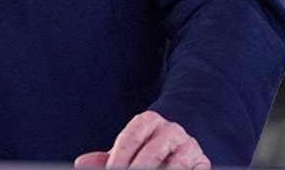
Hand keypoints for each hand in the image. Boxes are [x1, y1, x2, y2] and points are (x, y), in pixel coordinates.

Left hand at [74, 111, 209, 169]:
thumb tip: (81, 163)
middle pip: (152, 152)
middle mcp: (171, 129)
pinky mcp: (202, 161)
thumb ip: (107, 157)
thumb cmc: (149, 148)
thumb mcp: (128, 149)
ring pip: (175, 163)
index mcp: (148, 121)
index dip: (119, 158)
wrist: (182, 144)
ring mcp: (189, 145)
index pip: (131, 137)